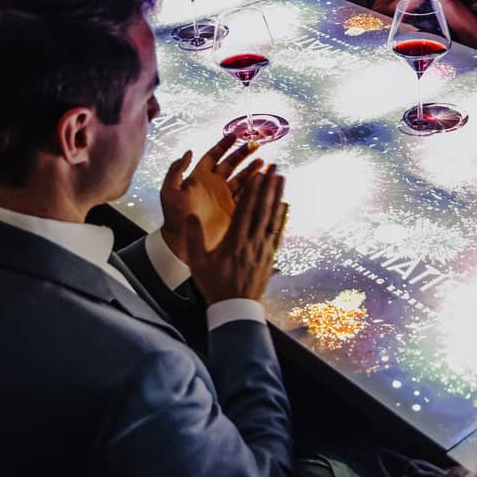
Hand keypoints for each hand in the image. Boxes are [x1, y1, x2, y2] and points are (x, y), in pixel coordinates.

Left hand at [158, 134, 265, 256]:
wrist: (182, 242)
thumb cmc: (174, 217)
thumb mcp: (169, 191)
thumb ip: (176, 170)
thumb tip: (188, 152)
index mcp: (200, 177)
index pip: (213, 156)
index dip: (223, 145)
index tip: (234, 135)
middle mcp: (214, 185)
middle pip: (231, 164)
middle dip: (243, 154)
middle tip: (255, 145)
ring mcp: (225, 197)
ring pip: (242, 178)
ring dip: (252, 169)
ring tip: (263, 162)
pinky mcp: (233, 210)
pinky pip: (247, 196)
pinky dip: (256, 188)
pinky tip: (264, 180)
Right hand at [181, 166, 288, 305]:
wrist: (235, 307)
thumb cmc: (214, 284)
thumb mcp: (197, 263)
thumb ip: (193, 239)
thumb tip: (190, 216)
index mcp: (235, 241)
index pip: (246, 209)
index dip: (253, 190)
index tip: (258, 173)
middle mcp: (252, 242)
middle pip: (263, 209)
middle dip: (269, 186)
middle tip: (275, 168)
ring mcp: (264, 249)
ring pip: (273, 217)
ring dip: (278, 196)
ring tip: (282, 179)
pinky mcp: (270, 255)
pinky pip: (278, 232)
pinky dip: (282, 217)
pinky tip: (285, 206)